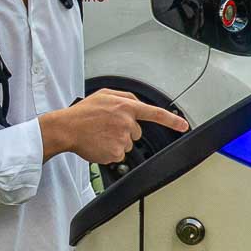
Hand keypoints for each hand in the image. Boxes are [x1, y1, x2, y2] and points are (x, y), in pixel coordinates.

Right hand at [38, 89, 188, 163]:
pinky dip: (110, 151)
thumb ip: (124, 98)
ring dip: (116, 141)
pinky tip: (99, 144)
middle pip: (137, 132)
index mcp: (125, 106)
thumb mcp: (104, 95)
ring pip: (127, 144)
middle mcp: (126, 122)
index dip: (172, 120)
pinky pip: (119, 155)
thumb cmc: (82, 113)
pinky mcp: (115, 152)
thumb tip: (136, 104)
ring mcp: (122, 138)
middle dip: (125, 131)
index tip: (183, 126)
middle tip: (107, 127)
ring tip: (100, 134)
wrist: (66, 128)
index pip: (155, 113)